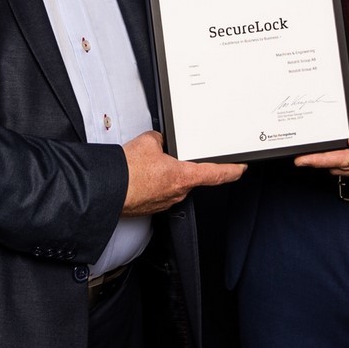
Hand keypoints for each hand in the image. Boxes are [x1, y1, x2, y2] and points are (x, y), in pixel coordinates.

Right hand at [122, 131, 245, 214]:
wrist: (108, 191)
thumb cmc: (127, 172)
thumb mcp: (149, 142)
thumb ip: (161, 140)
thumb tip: (160, 141)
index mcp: (184, 176)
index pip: (217, 173)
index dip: (232, 170)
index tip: (240, 168)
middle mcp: (178, 192)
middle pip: (190, 176)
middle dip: (180, 164)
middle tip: (166, 155)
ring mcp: (165, 202)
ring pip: (172, 183)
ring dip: (163, 174)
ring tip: (145, 165)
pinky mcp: (152, 207)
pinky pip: (158, 191)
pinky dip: (152, 182)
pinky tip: (140, 175)